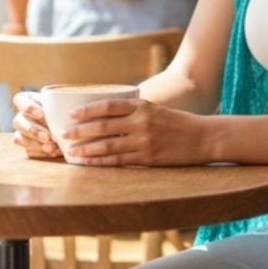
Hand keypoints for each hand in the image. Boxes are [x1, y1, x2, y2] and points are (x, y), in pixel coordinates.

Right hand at [12, 92, 63, 160]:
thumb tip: (63, 117)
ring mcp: (22, 132)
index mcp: (28, 100)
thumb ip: (60, 107)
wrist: (71, 125)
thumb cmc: (65, 109)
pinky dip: (40, 153)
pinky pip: (27, 151)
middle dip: (33, 130)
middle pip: (18, 121)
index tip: (41, 114)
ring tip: (51, 148)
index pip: (20, 100)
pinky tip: (52, 153)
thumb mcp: (63, 104)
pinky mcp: (27, 146)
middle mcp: (21, 116)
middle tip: (48, 137)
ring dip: (35, 144)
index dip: (28, 107)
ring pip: (19, 138)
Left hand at [39, 96, 209, 166]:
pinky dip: (102, 162)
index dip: (86, 110)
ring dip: (87, 150)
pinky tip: (90, 163)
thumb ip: (133, 111)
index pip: (107, 105)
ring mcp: (144, 141)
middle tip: (64, 134)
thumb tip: (107, 115)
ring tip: (72, 152)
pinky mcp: (148, 158)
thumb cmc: (178, 124)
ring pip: (107, 146)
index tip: (71, 114)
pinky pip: (119, 161)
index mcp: (142, 106)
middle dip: (80, 131)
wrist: (203, 138)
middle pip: (102, 126)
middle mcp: (141, 122)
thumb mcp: (155, 110)